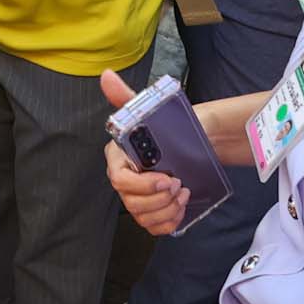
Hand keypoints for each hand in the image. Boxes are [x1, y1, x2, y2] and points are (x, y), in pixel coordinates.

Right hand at [101, 69, 189, 235]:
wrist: (197, 143)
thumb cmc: (172, 127)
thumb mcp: (149, 110)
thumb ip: (125, 96)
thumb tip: (106, 76)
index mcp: (118, 158)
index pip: (119, 180)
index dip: (142, 185)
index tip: (167, 179)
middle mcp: (124, 179)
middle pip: (131, 202)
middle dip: (160, 198)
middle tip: (179, 185)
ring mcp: (137, 197)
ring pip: (143, 217)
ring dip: (167, 210)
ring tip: (183, 194)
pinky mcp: (152, 211)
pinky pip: (153, 228)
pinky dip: (169, 222)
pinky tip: (180, 207)